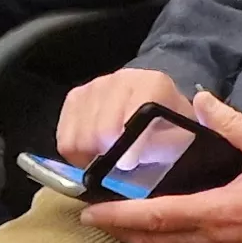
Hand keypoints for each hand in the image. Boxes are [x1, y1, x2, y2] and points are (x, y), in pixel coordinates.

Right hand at [58, 66, 193, 162]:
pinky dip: (76, 151)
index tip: (128, 163)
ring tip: (107, 156)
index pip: (130, 118)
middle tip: (118, 163)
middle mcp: (120, 79)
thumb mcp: (177, 142)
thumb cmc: (168, 129)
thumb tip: (125, 158)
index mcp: (151, 84)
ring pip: (78, 137)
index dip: (127, 147)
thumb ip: (158, 148)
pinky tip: (93, 149)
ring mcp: (94, 85)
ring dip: (90, 155)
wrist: (156, 111)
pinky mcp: (75, 97)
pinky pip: (64, 137)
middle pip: (98, 130)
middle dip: (107, 155)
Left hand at [79, 90, 241, 242]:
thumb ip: (233, 124)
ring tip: (119, 230)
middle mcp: (217, 242)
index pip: (157, 218)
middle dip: (121, 233)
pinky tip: (161, 242)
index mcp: (221, 211)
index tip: (92, 212)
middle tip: (94, 220)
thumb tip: (203, 100)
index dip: (120, 218)